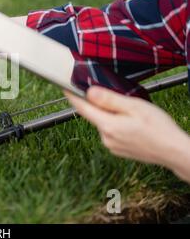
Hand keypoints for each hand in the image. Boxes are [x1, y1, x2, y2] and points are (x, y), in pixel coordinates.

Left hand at [64, 86, 189, 181]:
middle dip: (100, 105)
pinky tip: (132, 124)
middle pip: (94, 115)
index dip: (72, 97)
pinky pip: (111, 132)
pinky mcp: (117, 150)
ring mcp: (111, 145)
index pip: (82, 108)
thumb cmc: (158, 128)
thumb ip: (109, 99)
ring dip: (110, 116)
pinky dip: (116, 125)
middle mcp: (105, 138)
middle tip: (117, 98)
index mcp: (108, 125)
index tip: (65, 87)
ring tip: (132, 114)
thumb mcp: (134, 106)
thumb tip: (89, 92)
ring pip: (104, 123)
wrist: (174, 151)